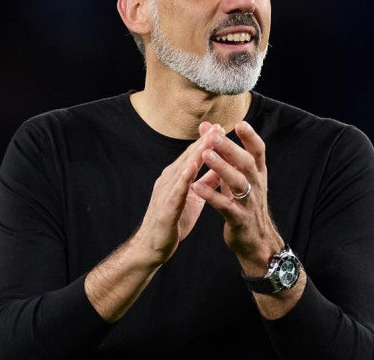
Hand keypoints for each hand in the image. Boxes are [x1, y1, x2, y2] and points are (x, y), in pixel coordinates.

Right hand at [133, 122, 221, 265]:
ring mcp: (166, 192)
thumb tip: (221, 168)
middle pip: (188, 157)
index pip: (193, 156)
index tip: (220, 128)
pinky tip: (192, 168)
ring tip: (209, 141)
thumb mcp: (194, 198)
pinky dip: (184, 178)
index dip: (206, 142)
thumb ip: (205, 183)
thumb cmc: (173, 222)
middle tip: (218, 127)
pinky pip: (176, 191)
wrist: (152, 246)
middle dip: (204, 142)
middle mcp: (169, 180)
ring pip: (183, 170)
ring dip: (196, 154)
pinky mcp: (166, 207)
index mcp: (177, 178)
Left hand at [190, 121, 284, 276]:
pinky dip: (211, 196)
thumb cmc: (244, 203)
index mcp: (257, 174)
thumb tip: (209, 127)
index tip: (239, 123)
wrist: (256, 241)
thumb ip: (224, 154)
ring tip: (205, 155)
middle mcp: (256, 185)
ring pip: (237, 182)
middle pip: (246, 163)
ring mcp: (249, 203)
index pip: (258, 151)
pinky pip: (225, 206)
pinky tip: (196, 187)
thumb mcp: (239, 177)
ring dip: (221, 168)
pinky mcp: (239, 219)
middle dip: (230, 149)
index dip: (251, 137)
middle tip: (214, 136)